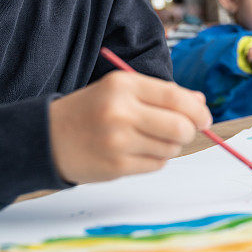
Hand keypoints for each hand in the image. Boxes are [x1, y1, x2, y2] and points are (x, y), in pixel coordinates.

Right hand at [48, 70, 212, 183]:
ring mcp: (118, 141)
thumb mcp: (122, 91)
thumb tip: (200, 103)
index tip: (205, 118)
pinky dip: (156, 159)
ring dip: (169, 146)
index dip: (198, 110)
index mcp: (123, 85)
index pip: (176, 98)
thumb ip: (162, 95)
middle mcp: (121, 111)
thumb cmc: (91, 111)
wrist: (47, 138)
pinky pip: (157, 164)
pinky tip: (137, 152)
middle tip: (183, 131)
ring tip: (148, 139)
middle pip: (180, 127)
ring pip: (171, 148)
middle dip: (189, 131)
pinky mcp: (117, 166)